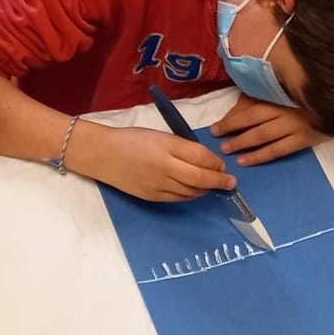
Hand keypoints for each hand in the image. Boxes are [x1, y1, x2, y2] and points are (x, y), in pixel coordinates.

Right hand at [69, 122, 235, 201]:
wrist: (102, 154)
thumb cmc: (132, 140)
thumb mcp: (160, 135)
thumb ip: (183, 147)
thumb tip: (207, 161)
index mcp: (166, 146)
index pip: (200, 156)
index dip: (215, 163)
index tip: (223, 166)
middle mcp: (163, 167)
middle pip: (200, 178)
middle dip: (219, 181)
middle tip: (231, 183)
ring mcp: (157, 184)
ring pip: (191, 191)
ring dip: (206, 189)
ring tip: (213, 185)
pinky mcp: (151, 196)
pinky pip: (178, 199)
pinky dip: (191, 195)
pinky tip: (195, 191)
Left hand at [211, 95, 326, 165]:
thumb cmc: (308, 95)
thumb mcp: (284, 89)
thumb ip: (262, 95)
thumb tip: (239, 105)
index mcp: (279, 95)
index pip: (249, 107)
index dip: (231, 117)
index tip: (216, 125)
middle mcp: (284, 110)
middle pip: (253, 119)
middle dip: (232, 128)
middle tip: (216, 136)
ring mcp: (294, 126)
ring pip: (262, 136)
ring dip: (242, 143)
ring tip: (227, 149)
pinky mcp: (303, 139)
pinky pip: (277, 150)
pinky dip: (260, 156)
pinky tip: (246, 160)